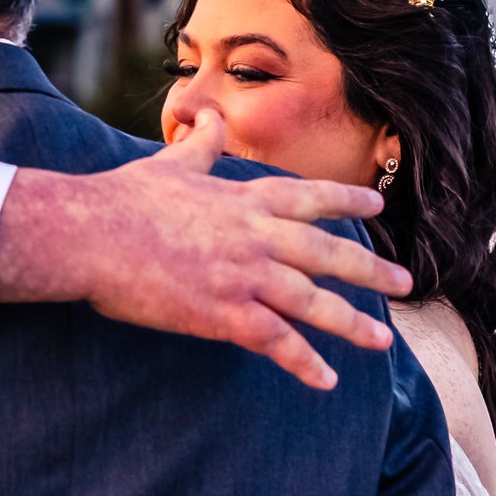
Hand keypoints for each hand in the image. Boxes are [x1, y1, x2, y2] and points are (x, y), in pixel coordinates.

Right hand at [0, 107, 411, 389]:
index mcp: (244, 198)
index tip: (377, 206)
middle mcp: (256, 235)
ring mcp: (245, 275)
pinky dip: (304, 362)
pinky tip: (326, 380)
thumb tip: (207, 116)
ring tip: (382, 342)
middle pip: (329, 254)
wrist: (89, 233)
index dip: (347, 202)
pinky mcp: (224, 312)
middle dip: (372, 271)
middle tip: (406, 284)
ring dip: (352, 324)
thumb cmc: (122, 198)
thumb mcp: (169, 163)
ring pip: (314, 303)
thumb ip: (200, 144)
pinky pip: (277, 342)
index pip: (310, 198)